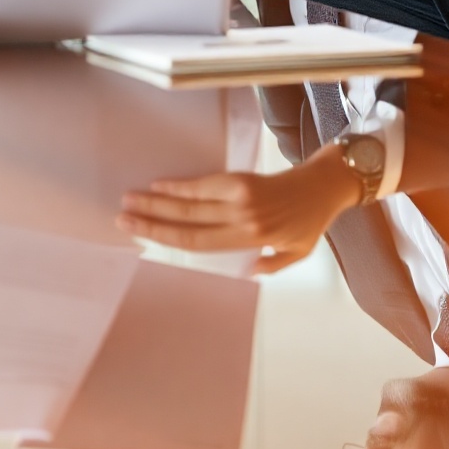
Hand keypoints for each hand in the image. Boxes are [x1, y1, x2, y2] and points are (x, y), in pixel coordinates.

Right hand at [120, 148, 361, 273]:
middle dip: (152, 219)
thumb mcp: (296, 254)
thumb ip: (269, 263)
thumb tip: (242, 268)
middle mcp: (242, 219)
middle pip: (187, 221)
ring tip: (132, 197)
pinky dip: (181, 186)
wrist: (325, 185)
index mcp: (251, 240)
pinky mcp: (243, 179)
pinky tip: (162, 184)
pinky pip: (205, 184)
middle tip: (123, 216)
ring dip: (158, 200)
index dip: (165, 237)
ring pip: (191, 201)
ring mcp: (241, 197)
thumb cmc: (311, 222)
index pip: (198, 242)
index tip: (140, 232)